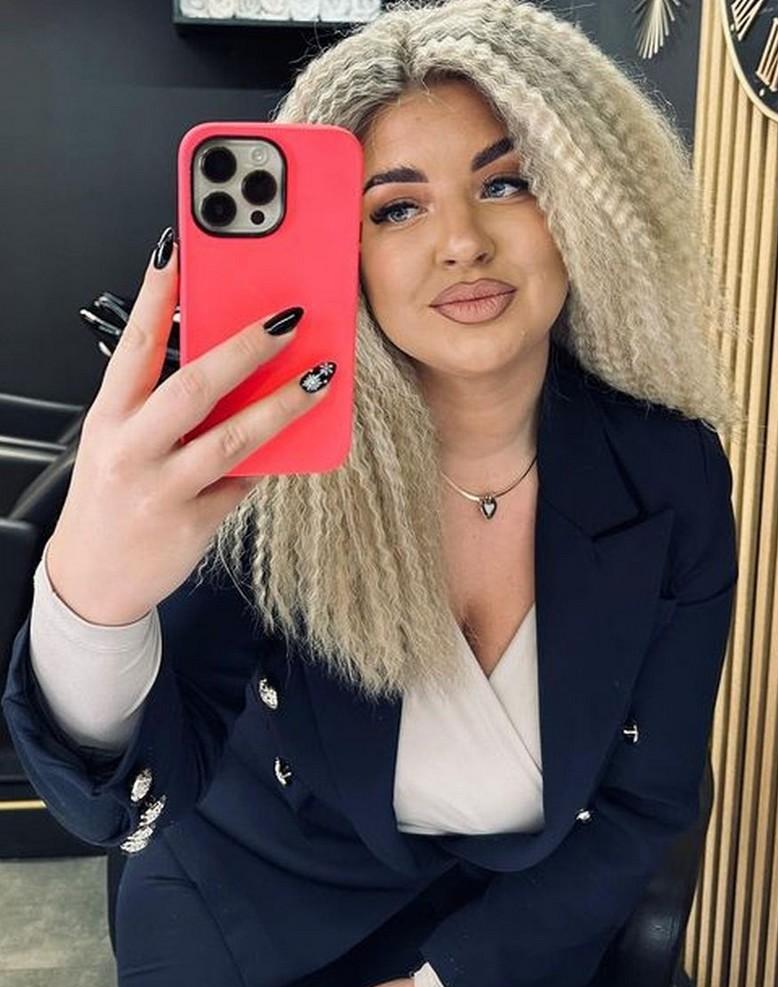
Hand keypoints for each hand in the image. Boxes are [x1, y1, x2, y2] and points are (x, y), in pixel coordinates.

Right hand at [46, 227, 332, 625]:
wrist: (93, 579)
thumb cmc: (110, 499)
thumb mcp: (119, 443)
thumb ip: (162, 407)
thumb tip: (229, 369)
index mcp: (111, 419)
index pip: (134, 346)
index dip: (155, 297)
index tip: (177, 253)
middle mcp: (134, 449)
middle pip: (195, 386)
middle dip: (246, 348)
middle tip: (288, 319)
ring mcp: (165, 488)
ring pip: (234, 436)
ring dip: (283, 403)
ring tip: (321, 376)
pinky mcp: (195, 521)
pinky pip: (246, 481)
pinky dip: (272, 458)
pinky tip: (299, 439)